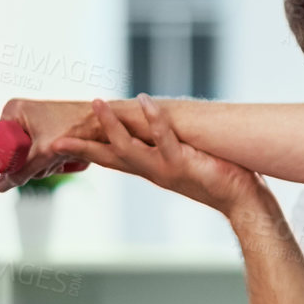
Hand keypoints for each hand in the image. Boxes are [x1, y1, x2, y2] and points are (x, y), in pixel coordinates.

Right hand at [0, 98, 103, 191]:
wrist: (108, 123)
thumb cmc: (77, 130)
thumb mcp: (44, 154)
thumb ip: (22, 172)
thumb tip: (1, 187)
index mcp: (12, 110)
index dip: (7, 159)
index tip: (23, 166)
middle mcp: (22, 114)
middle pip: (15, 151)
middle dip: (31, 164)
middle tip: (47, 163)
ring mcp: (36, 123)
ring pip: (30, 154)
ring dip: (44, 164)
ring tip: (61, 159)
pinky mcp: (50, 131)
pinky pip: (42, 151)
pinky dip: (52, 159)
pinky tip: (66, 159)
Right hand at [53, 95, 265, 215]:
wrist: (245, 202)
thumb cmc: (220, 179)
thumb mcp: (186, 163)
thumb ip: (169, 147)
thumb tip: (159, 126)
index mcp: (151, 170)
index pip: (111, 160)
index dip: (86, 151)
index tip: (60, 144)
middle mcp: (153, 171)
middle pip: (110, 157)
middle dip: (84, 146)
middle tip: (58, 136)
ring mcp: (167, 168)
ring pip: (130, 147)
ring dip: (112, 125)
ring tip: (98, 103)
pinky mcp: (185, 163)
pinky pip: (165, 138)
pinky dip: (154, 118)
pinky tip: (145, 100)